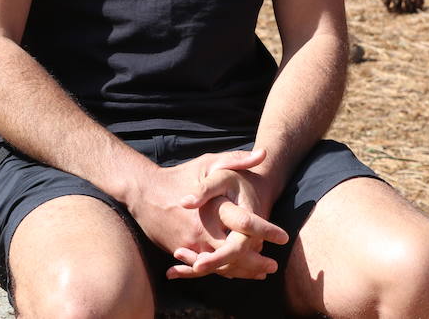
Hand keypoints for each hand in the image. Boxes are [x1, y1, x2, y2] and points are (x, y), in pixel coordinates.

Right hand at [125, 148, 282, 276]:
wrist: (144, 192)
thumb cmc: (180, 175)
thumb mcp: (209, 163)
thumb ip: (237, 160)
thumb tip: (263, 154)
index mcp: (213, 209)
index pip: (246, 226)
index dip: (267, 232)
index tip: (284, 238)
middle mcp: (202, 231)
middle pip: (235, 255)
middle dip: (255, 263)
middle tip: (272, 266)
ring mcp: (190, 245)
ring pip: (220, 266)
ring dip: (240, 272)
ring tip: (259, 274)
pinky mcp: (180, 252)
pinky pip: (203, 268)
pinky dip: (221, 271)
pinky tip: (234, 273)